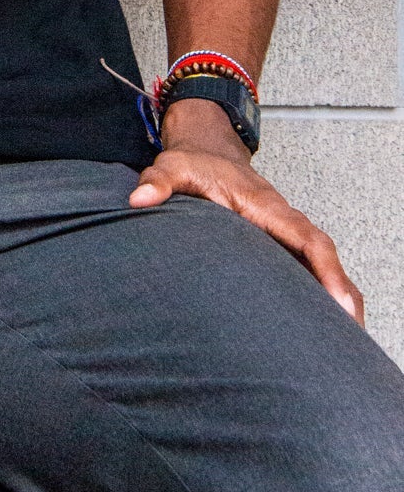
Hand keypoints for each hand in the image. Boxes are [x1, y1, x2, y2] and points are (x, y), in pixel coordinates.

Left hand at [130, 97, 363, 324]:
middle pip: (324, 258)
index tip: (340, 303)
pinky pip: (307, 265)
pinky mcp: (276, 241)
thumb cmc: (193, 161)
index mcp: (266, 206)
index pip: (309, 239)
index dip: (327, 271)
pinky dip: (320, 291)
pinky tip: (322, 323)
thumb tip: (139, 198)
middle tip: (351, 339)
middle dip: (342, 295)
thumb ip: (158, 181)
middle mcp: (282, 219)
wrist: (205, 147)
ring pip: (320, 264)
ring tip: (344, 343)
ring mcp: (282, 231)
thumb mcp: (172, 166)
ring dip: (336, 297)